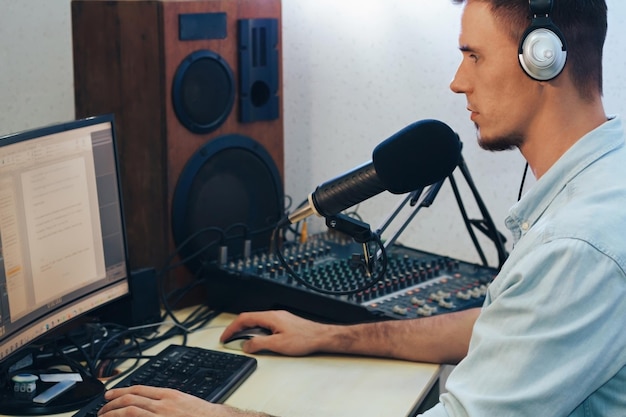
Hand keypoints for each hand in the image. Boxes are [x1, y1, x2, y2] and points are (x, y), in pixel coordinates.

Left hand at [98, 386, 267, 416]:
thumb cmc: (204, 415)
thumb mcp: (185, 401)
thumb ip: (168, 400)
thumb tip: (154, 402)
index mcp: (169, 395)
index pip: (138, 389)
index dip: (120, 391)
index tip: (110, 394)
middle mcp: (162, 405)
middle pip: (130, 400)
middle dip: (112, 404)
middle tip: (102, 408)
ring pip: (129, 413)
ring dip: (112, 415)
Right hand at [220, 310, 331, 355]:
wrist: (321, 337)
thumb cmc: (304, 339)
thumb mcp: (278, 345)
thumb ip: (259, 344)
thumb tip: (246, 346)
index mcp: (270, 317)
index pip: (244, 319)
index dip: (231, 328)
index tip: (225, 337)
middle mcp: (273, 315)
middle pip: (249, 318)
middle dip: (237, 329)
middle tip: (230, 339)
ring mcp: (279, 318)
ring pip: (257, 321)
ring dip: (247, 331)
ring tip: (242, 342)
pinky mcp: (284, 322)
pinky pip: (265, 324)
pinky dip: (257, 331)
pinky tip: (259, 340)